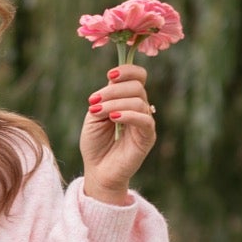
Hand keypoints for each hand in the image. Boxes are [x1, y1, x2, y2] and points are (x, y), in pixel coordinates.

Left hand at [78, 63, 155, 203]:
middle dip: (114, 89)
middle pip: (137, 86)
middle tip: (93, 101)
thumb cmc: (95, 144)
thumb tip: (112, 82)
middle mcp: (139, 108)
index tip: (109, 75)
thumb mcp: (94, 116)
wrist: (98, 170)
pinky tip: (113, 118)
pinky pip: (144, 120)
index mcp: (127, 99)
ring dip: (114, 103)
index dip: (127, 71)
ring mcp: (144, 122)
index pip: (137, 77)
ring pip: (138, 101)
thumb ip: (104, 99)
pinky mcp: (147, 137)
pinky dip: (128, 115)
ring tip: (97, 113)